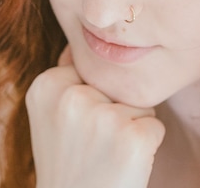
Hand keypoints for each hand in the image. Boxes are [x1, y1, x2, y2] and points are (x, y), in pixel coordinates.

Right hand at [26, 45, 164, 187]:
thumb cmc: (69, 166)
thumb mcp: (50, 115)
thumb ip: (68, 74)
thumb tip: (87, 34)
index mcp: (46, 85)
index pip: (91, 67)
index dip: (92, 99)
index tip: (76, 131)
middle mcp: (70, 96)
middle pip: (116, 81)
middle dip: (112, 108)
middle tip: (93, 146)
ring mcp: (100, 117)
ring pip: (138, 100)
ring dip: (130, 126)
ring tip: (106, 155)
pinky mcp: (131, 138)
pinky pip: (154, 124)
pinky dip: (146, 145)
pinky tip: (122, 164)